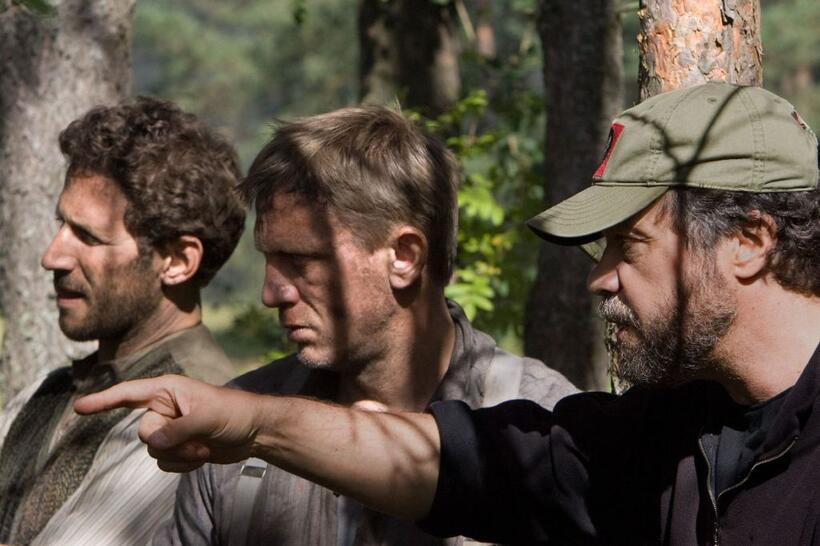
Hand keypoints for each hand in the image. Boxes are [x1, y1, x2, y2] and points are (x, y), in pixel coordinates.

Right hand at [74, 374, 260, 471]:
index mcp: (168, 389)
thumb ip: (177, 430)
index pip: (128, 393)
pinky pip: (166, 463)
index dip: (103, 401)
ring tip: (204, 444)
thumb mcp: (206, 417)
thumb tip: (153, 444)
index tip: (79, 408)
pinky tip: (204, 454)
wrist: (255, 432)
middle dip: (169, 441)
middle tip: (197, 435)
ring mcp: (171, 428)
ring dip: (181, 454)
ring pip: (154, 452)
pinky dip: (184, 463)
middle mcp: (165, 408)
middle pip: (144, 433)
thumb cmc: (235, 412)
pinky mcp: (178, 446)